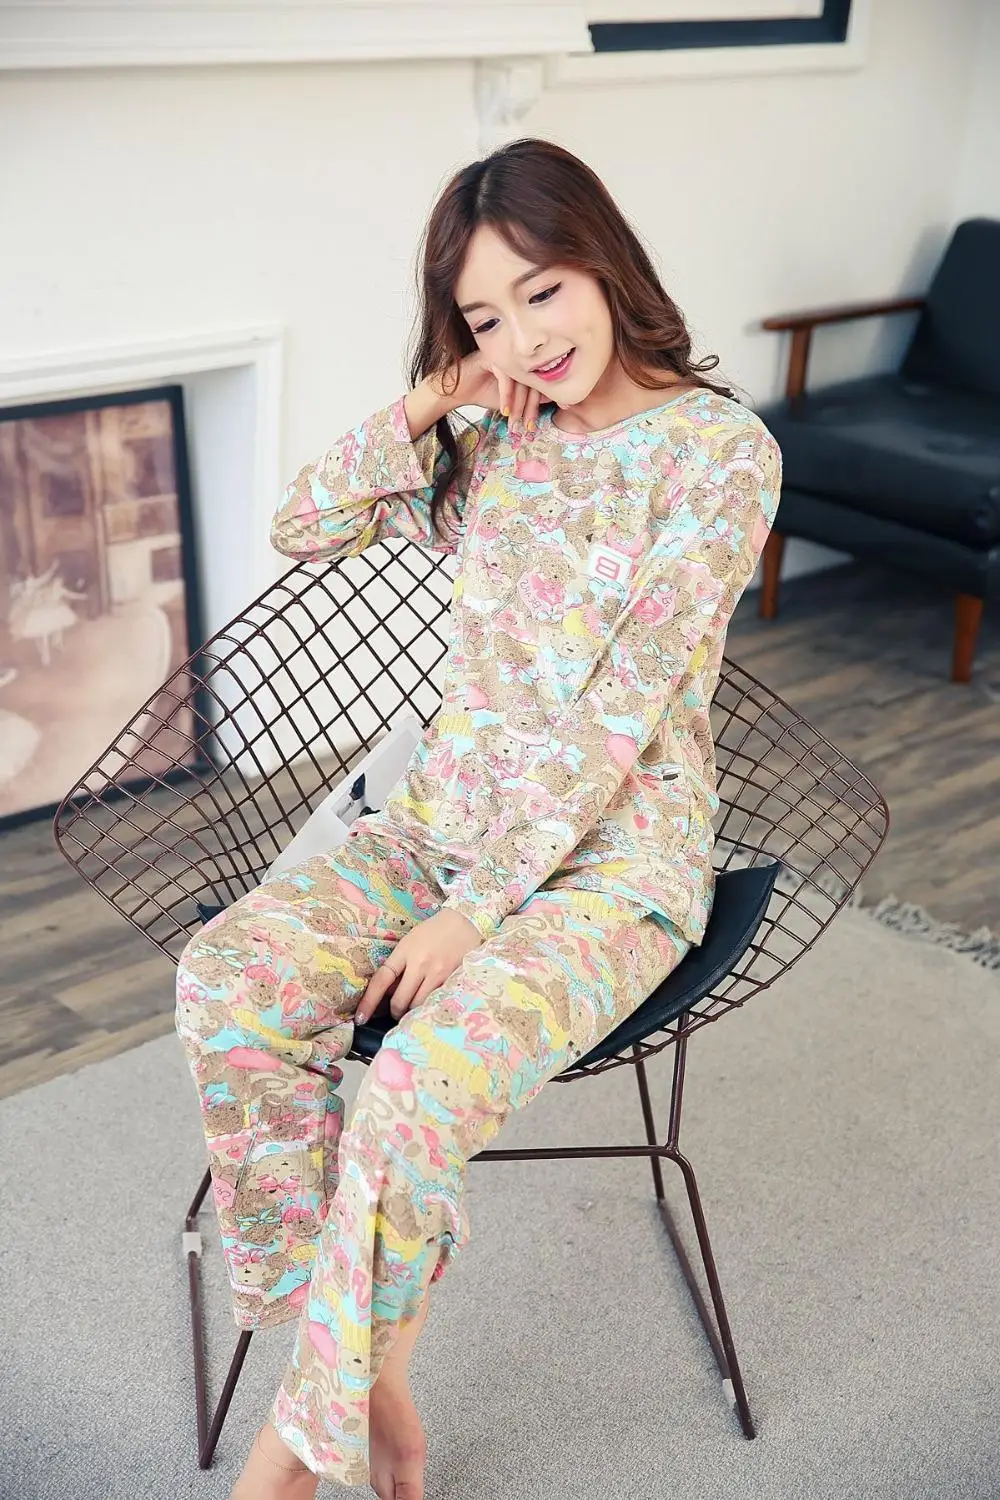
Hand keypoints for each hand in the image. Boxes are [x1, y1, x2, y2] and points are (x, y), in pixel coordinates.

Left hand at [356, 909, 482, 1024]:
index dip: (369, 1002)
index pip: (381, 980)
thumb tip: (387, 993)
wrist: (466, 922)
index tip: (360, 1018)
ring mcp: (438, 974)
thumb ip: (400, 966)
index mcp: (404, 951)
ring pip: (418, 1006)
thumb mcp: (410, 942)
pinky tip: (430, 1002)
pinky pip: (435, 1002)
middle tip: (396, 1011)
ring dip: (412, 1011)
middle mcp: (420, 964)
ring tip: (414, 1006)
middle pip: (400, 1001)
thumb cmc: (434, 931)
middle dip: (395, 1011)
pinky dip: (429, 1006)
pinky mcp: (452, 980)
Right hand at [427, 352, 542, 433]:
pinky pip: (505, 377)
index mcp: (523, 363)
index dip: (541, 403)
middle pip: (532, 381)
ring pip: (519, 380)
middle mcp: (516, 356)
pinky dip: (506, 396)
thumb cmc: (483, 392)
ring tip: (514, 422)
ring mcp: (504, 354)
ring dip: (518, 404)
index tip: (540, 422)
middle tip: (527, 427)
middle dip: (530, 407)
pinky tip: (504, 411)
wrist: (457, 390)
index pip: (539, 382)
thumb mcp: (512, 401)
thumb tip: (555, 401)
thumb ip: (531, 399)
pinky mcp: (491, 356)